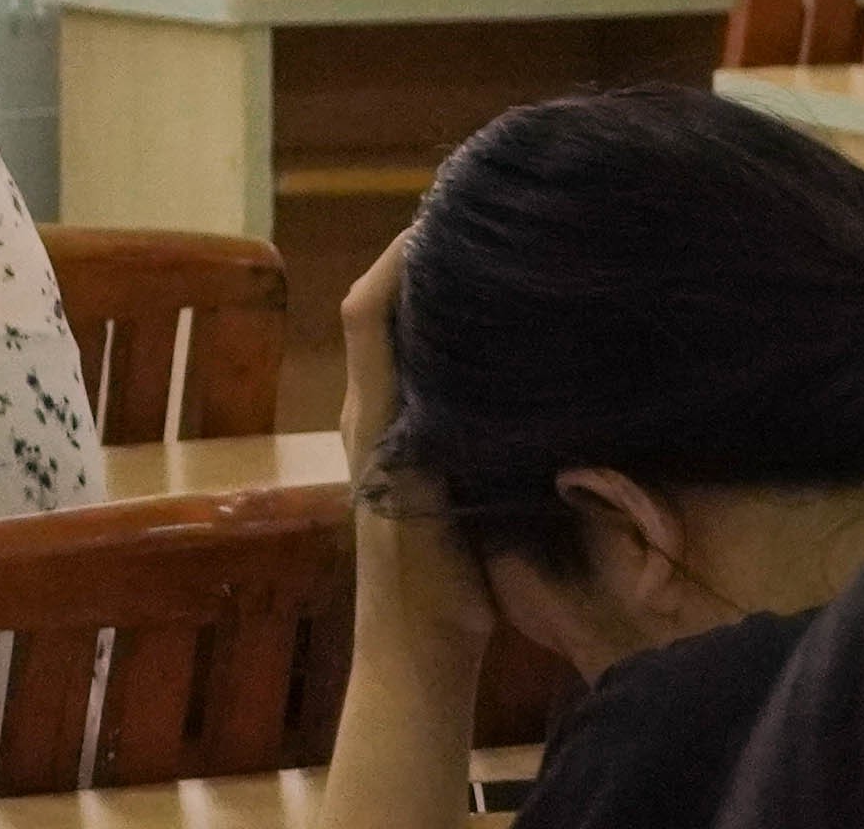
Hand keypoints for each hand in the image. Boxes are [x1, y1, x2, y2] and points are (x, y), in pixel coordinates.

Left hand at [340, 239, 489, 692]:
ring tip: (489, 259)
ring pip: (404, 339)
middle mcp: (370, 409)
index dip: (395, 258)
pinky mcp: (410, 452)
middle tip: (476, 221)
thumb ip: (423, 430)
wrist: (418, 648)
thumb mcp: (425, 497)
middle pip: (383, 312)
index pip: (368, 311)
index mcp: (369, 412)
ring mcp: (388, 430)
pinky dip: (449, 339)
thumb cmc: (428, 585)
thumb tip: (442, 354)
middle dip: (419, 262)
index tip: (440, 215)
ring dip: (434, 296)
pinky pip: (423, 373)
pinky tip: (494, 333)